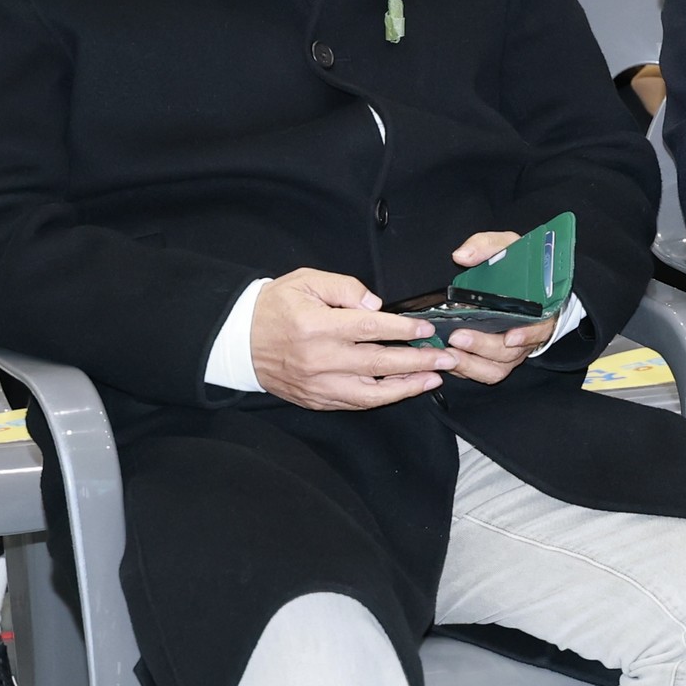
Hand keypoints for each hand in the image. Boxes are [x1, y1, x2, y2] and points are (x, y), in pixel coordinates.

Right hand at [249, 267, 455, 410]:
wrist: (238, 340)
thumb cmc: (275, 306)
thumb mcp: (306, 281)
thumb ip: (345, 288)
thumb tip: (377, 305)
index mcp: (317, 326)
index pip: (370, 329)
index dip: (403, 330)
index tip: (427, 330)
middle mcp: (319, 359)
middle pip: (378, 362)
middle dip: (418, 361)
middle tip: (447, 357)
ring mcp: (317, 384)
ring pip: (371, 392)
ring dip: (407, 386)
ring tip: (434, 378)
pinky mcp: (315, 399)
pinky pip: (355, 403)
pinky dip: (382, 398)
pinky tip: (403, 389)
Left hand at [437, 230, 558, 384]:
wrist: (524, 286)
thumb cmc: (518, 267)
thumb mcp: (508, 247)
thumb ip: (487, 246)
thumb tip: (462, 256)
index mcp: (539, 308)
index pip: (540, 327)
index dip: (528, 334)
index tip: (510, 336)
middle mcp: (528, 335)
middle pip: (510, 352)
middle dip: (483, 347)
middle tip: (457, 336)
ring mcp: (512, 351)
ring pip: (497, 370)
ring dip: (471, 365)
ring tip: (448, 353)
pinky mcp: (496, 360)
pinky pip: (484, 374)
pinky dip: (466, 371)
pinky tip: (448, 360)